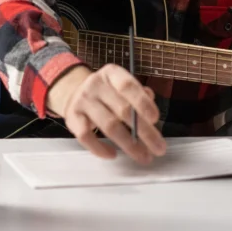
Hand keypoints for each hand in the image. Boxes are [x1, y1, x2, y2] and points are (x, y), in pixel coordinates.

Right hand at [47, 64, 166, 164]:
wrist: (74, 93)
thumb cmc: (107, 93)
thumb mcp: (121, 87)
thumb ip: (139, 96)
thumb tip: (151, 115)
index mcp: (112, 74)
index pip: (128, 86)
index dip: (142, 102)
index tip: (155, 119)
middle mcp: (96, 85)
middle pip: (122, 109)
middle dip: (144, 131)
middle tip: (159, 148)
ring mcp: (82, 101)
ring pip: (108, 125)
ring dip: (129, 144)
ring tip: (143, 156)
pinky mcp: (72, 118)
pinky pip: (86, 136)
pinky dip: (100, 148)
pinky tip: (113, 155)